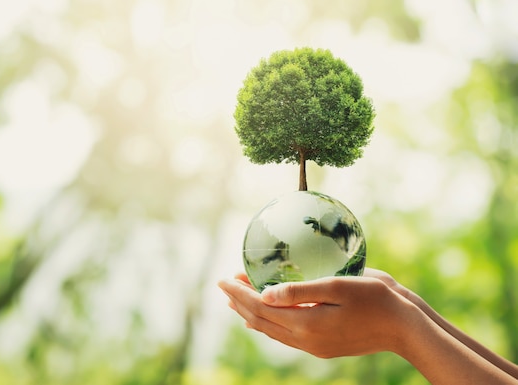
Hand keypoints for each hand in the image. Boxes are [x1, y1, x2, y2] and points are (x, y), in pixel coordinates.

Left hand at [218, 273, 419, 357]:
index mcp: (306, 324)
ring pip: (271, 331)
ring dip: (251, 314)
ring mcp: (313, 346)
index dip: (239, 293)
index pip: (260, 307)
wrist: (403, 327)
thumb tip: (264, 294)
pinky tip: (265, 318)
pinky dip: (269, 324)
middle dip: (240, 302)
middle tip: (224, 285)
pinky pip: (285, 337)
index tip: (222, 279)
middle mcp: (305, 340)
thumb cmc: (374, 299)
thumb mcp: (336, 286)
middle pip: (261, 321)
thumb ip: (299, 291)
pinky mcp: (322, 347)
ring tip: (236, 301)